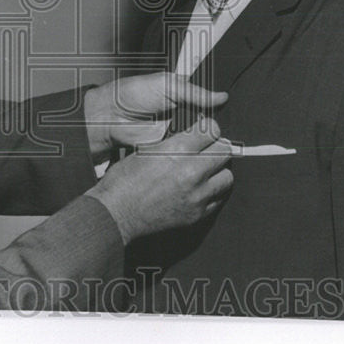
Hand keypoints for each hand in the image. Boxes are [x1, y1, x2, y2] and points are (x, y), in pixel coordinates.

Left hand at [83, 72, 227, 158]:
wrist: (112, 116)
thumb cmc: (134, 93)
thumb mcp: (167, 84)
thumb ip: (195, 92)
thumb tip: (222, 96)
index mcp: (186, 95)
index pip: (210, 102)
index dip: (220, 107)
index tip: (232, 110)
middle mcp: (185, 114)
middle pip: (210, 121)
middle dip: (214, 125)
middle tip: (219, 127)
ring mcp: (179, 132)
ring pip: (201, 138)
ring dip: (205, 138)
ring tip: (212, 138)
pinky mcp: (172, 148)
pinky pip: (187, 150)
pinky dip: (192, 150)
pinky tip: (200, 148)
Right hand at [85, 117, 233, 244]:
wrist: (116, 213)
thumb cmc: (125, 180)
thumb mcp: (147, 150)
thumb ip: (175, 142)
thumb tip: (195, 135)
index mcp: (177, 151)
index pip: (212, 130)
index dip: (209, 128)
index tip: (206, 132)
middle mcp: (191, 172)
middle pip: (225, 151)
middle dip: (217, 147)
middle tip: (208, 149)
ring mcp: (197, 196)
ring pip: (227, 176)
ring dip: (219, 171)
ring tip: (207, 170)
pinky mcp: (197, 214)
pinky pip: (219, 198)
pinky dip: (213, 192)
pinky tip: (200, 189)